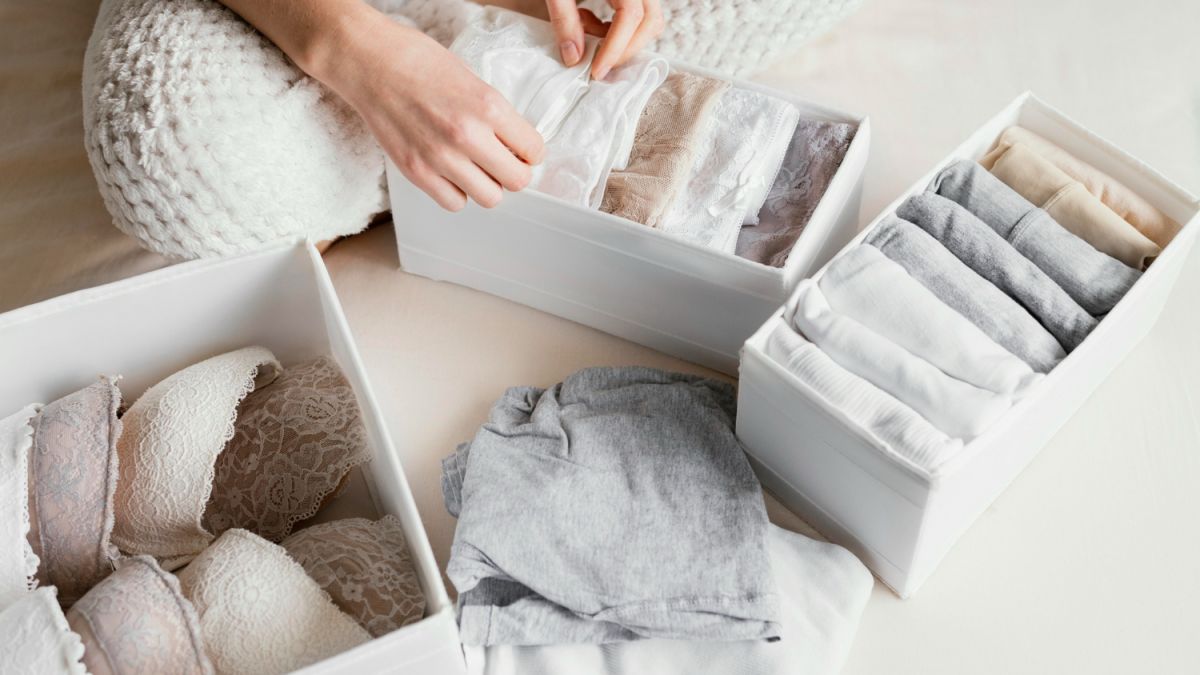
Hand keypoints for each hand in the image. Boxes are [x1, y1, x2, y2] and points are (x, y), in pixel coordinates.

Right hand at [316, 12, 543, 210]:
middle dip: (515, 171)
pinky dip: (458, 192)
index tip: (522, 149)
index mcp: (488, 106)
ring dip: (488, 185)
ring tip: (476, 168)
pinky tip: (452, 173)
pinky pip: (454, 202)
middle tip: (504, 162)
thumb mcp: (471, 79)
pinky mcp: (417, 172)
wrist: (369, 61)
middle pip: (517, 180)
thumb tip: (513, 142)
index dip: (530, 151)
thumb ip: (495, 114)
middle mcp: (467, 135)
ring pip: (489, 198)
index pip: (533, 149)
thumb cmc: (416, 61)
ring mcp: (440, 157)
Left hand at [545, 0, 663, 79]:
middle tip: (596, 61)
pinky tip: (588, 18)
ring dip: (623, 38)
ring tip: (586, 28)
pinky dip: (619, 26)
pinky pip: (639, 12)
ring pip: (650, 18)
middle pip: (651, 20)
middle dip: (625, 48)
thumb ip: (564, 18)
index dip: (615, 48)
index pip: (631, 17)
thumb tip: (574, 57)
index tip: (596, 71)